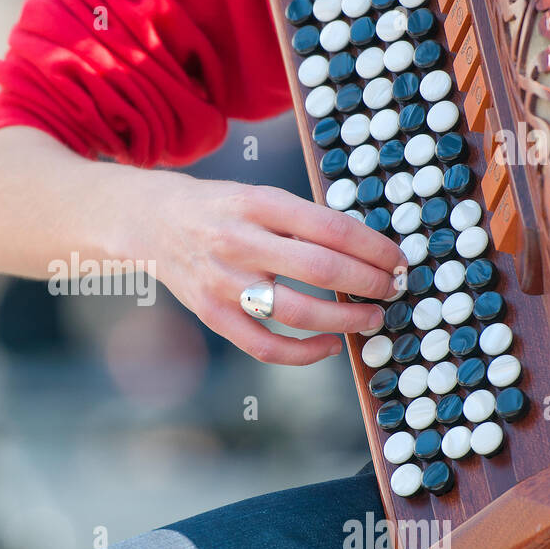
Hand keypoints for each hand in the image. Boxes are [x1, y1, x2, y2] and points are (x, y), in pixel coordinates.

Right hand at [133, 173, 405, 365]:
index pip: (331, 228)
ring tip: (370, 317)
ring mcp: (224, 282)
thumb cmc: (220, 209)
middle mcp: (239, 241)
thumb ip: (303, 220)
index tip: (396, 260)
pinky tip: (329, 345)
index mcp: (258, 203)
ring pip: (298, 312)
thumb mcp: (259, 195)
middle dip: (369, 283)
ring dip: (345, 319)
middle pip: (321, 269)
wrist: (153, 221)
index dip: (374, 248)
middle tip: (392, 288)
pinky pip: (265, 346)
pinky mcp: (212, 313)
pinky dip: (304, 352)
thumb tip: (367, 252)